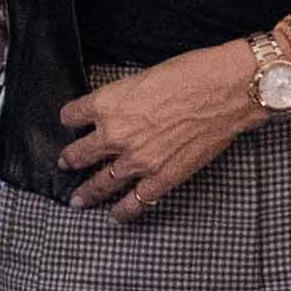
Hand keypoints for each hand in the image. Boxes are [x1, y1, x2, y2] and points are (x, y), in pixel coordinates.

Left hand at [54, 42, 262, 217]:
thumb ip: (124, 98)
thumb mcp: (143, 77)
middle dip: (70, 159)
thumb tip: (122, 108)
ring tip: (78, 200)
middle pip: (80, 153)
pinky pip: (135, 202)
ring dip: (87, 193)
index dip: (71, 118)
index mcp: (107, 105)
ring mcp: (137, 161)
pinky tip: (115, 217)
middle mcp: (115, 135)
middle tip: (65, 164)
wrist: (225, 92)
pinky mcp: (162, 178)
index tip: (72, 121)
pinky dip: (122, 212)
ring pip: (101, 183)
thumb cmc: (189, 74)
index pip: (72, 115)